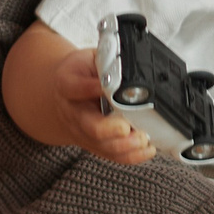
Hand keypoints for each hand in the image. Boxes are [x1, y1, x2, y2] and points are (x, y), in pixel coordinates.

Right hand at [41, 45, 156, 164]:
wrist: (66, 93)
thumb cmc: (83, 72)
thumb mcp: (91, 58)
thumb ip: (107, 61)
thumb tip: (131, 67)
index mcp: (67, 84)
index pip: (74, 87)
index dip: (89, 88)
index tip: (104, 86)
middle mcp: (72, 112)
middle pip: (88, 126)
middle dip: (110, 129)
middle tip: (127, 127)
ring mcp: (81, 131)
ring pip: (101, 145)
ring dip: (125, 146)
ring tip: (143, 139)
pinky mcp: (93, 144)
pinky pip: (111, 155)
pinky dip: (130, 156)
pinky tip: (146, 150)